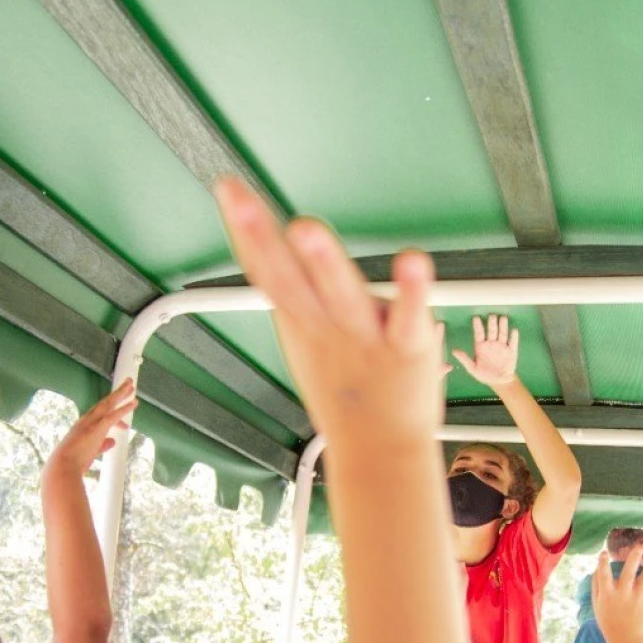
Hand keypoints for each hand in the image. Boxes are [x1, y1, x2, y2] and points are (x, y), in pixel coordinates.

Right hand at [45, 379, 137, 477]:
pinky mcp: (97, 428)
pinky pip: (113, 415)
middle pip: (104, 403)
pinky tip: (134, 403)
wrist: (62, 467)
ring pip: (108, 404)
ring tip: (130, 385)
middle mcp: (86, 421)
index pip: (100, 416)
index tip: (125, 426)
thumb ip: (101, 446)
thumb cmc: (71, 464)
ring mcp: (91, 423)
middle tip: (127, 384)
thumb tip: (111, 442)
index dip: (114, 416)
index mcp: (83, 426)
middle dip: (116, 394)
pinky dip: (124, 408)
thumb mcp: (89, 453)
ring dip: (120, 394)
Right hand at [213, 177, 443, 448]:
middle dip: (262, 238)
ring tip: (305, 229)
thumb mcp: (308, 342)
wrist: (380, 454)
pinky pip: (408, 317)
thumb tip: (283, 250)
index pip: (268, 272)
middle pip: (289, 280)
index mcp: (301, 324)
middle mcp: (327, 327)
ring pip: (341, 295)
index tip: (229, 189)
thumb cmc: (347, 397)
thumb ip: (298, 297)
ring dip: (323, 262)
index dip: (246, 232)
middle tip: (240, 200)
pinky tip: (413, 261)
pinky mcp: (407, 347)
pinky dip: (410, 292)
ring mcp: (365, 337)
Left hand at [451, 314, 518, 386]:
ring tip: (503, 318)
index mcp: (481, 346)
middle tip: (491, 315)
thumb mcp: (472, 368)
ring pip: (502, 334)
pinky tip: (513, 330)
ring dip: (502, 326)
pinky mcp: (511, 351)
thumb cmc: (484, 374)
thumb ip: (464, 359)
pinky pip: (513, 343)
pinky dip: (513, 337)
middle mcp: (491, 343)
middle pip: (492, 331)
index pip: (479, 334)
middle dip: (492, 323)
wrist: (499, 382)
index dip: (478, 326)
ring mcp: (502, 346)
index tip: (476, 318)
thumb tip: (454, 351)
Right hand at [591, 549, 642, 642]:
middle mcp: (623, 593)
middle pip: (629, 571)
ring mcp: (636, 597)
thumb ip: (596, 585)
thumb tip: (597, 568)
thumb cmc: (607, 619)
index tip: (604, 553)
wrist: (624, 638)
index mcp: (608, 593)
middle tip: (642, 543)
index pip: (604, 574)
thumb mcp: (597, 604)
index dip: (602, 563)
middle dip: (635, 556)